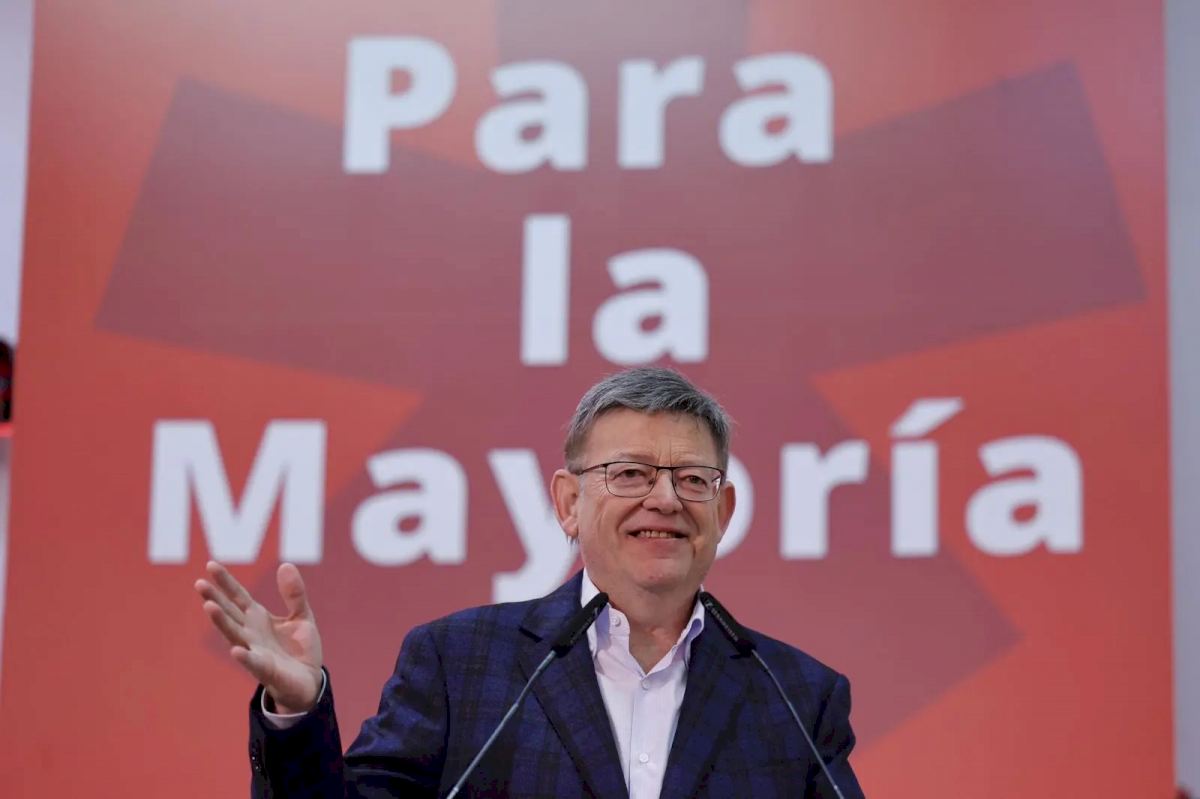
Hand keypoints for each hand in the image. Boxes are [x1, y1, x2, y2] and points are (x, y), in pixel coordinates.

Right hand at [195, 561, 323, 713]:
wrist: (309, 680)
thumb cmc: (299, 648)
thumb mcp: (302, 615)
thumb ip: (294, 593)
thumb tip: (285, 565)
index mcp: (257, 617)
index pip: (237, 596)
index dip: (225, 581)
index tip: (210, 565)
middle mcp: (250, 633)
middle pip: (229, 613)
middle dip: (215, 599)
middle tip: (199, 584)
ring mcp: (255, 651)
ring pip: (234, 635)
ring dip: (222, 622)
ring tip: (209, 607)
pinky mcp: (266, 670)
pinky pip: (254, 663)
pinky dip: (245, 657)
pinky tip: (236, 650)